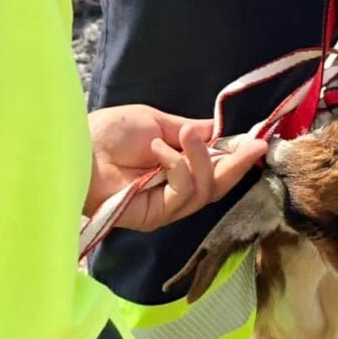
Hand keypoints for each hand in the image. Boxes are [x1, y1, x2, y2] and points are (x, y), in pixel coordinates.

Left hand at [86, 105, 266, 230]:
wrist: (78, 147)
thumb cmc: (108, 133)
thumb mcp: (156, 122)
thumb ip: (189, 131)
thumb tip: (218, 131)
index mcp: (176, 167)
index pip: (215, 169)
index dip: (237, 157)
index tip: (259, 140)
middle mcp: (174, 190)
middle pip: (218, 186)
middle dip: (238, 165)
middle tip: (255, 146)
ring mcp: (166, 206)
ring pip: (205, 191)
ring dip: (200, 160)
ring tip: (185, 136)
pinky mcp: (155, 216)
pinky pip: (183, 193)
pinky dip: (177, 167)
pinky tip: (158, 151)